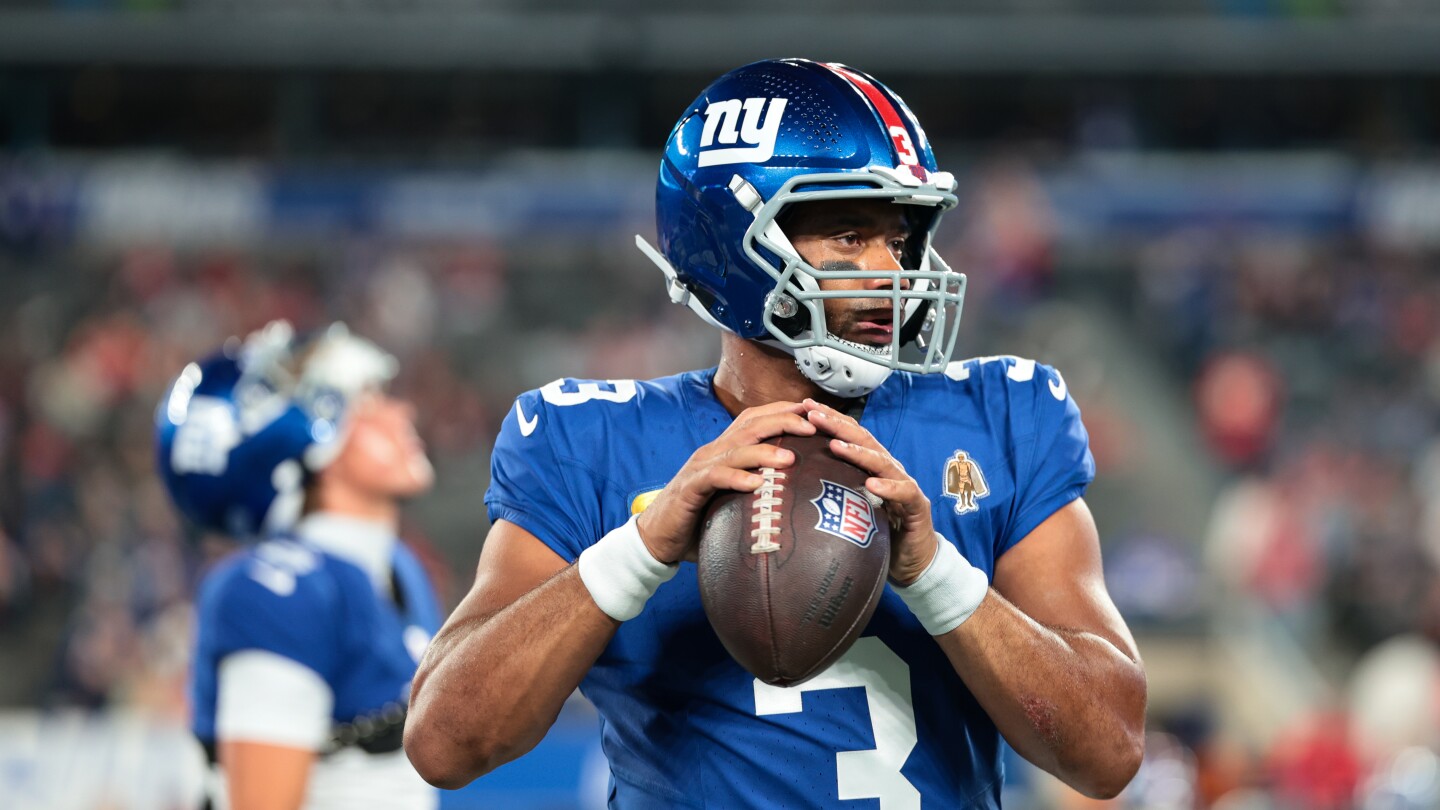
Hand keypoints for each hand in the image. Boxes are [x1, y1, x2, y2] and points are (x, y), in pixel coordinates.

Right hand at [636, 401, 816, 564]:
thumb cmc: (700, 520)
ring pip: (736, 449)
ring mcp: (701, 467)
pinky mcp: (690, 488)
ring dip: (764, 451)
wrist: (658, 536)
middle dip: (783, 422)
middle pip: (750, 425)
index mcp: (724, 450)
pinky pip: (715, 478)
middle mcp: (713, 452)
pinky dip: (736, 478)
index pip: (755, 419)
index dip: (782, 411)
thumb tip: (796, 500)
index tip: (811, 410)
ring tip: (789, 458)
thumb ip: (758, 493)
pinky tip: (755, 484)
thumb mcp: (733, 499)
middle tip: (812, 427)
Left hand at [801, 398, 937, 585]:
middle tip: (813, 414)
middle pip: (863, 440)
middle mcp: (888, 469)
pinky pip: (904, 492)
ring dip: (858, 452)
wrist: (913, 559)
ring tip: (836, 445)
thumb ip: (833, 491)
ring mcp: (905, 485)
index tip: (804, 407)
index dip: (830, 419)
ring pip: (882, 462)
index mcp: (872, 466)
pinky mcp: (917, 505)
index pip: (850, 436)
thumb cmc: (879, 531)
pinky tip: (872, 484)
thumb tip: (793, 484)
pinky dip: (888, 487)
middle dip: (838, 425)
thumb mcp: (851, 508)